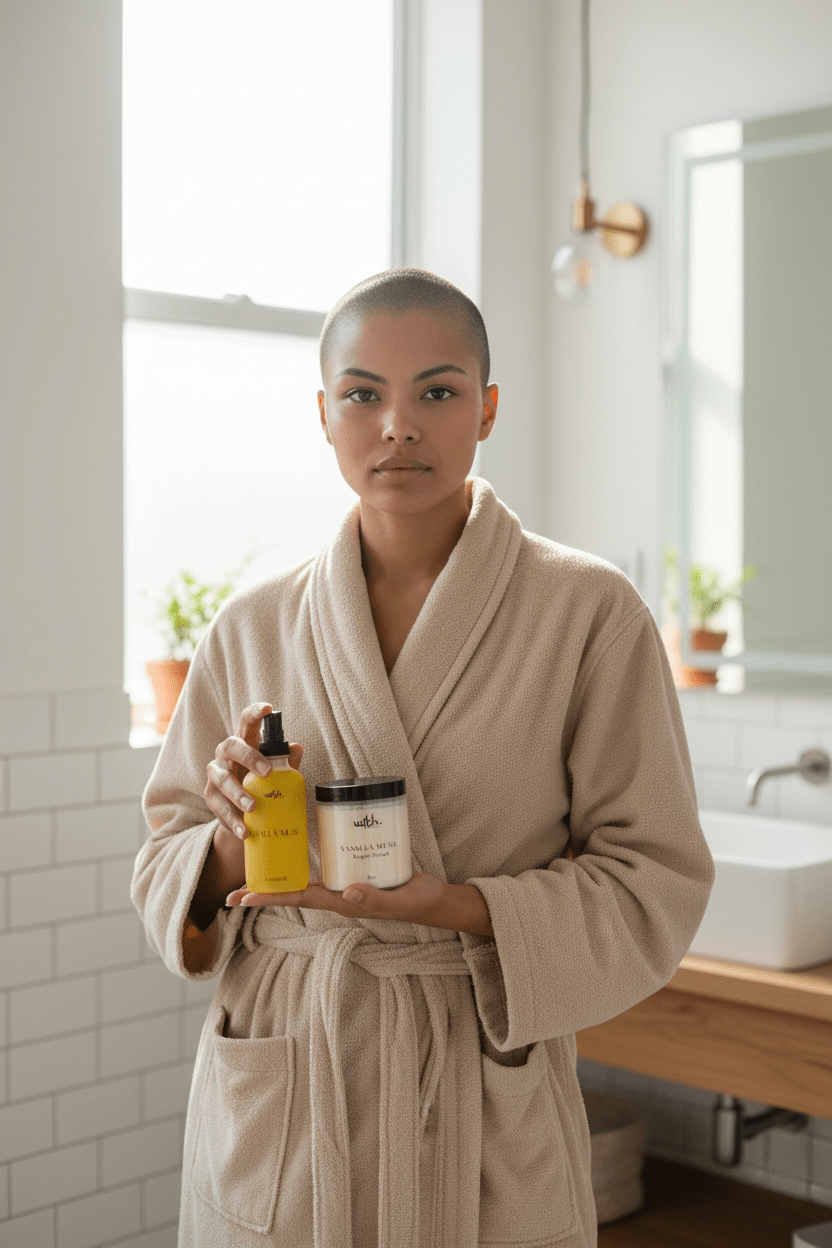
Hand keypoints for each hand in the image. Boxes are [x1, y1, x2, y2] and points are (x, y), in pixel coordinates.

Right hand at [203, 700, 303, 849]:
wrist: (243, 815)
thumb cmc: (262, 784)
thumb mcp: (277, 773)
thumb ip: (286, 762)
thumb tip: (296, 748)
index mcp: (245, 742)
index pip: (246, 722)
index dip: (255, 713)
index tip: (268, 709)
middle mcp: (226, 754)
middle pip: (231, 746)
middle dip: (248, 757)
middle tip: (268, 773)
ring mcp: (216, 774)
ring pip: (221, 778)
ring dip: (237, 793)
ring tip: (253, 808)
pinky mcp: (210, 797)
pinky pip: (218, 807)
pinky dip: (232, 819)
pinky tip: (245, 830)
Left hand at [226, 872, 494, 937]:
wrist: (433, 900)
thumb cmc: (416, 901)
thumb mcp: (398, 900)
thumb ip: (375, 898)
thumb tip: (347, 891)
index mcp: (342, 901)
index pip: (298, 898)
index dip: (269, 897)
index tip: (240, 898)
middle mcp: (337, 893)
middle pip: (293, 891)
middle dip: (263, 891)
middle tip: (231, 892)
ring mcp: (344, 884)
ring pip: (304, 880)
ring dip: (279, 877)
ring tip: (256, 866)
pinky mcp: (353, 871)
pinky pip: (323, 868)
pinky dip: (304, 860)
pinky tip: (296, 847)